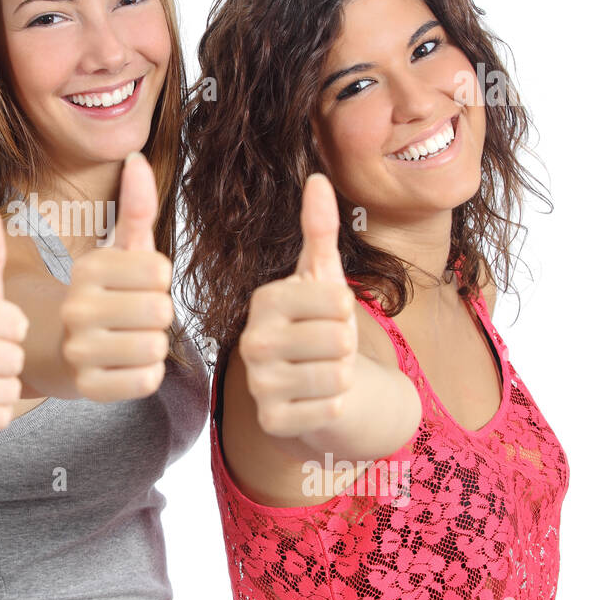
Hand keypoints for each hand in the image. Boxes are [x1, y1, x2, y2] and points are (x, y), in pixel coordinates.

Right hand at [60, 152, 174, 401]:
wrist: (63, 350)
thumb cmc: (105, 295)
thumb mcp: (120, 249)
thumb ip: (135, 206)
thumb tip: (137, 158)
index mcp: (87, 268)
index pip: (160, 270)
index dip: (158, 280)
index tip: (136, 285)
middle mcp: (76, 308)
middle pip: (161, 310)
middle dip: (159, 315)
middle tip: (135, 317)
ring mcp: (78, 350)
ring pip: (155, 347)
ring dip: (153, 345)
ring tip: (130, 339)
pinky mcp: (88, 388)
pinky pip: (146, 381)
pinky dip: (145, 375)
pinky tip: (124, 366)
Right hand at [238, 173, 356, 436]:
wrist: (314, 386)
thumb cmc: (320, 325)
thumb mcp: (322, 276)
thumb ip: (319, 228)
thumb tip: (318, 178)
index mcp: (264, 300)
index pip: (335, 299)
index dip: (346, 309)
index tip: (329, 314)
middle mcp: (252, 341)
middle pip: (338, 339)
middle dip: (346, 346)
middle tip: (329, 349)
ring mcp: (258, 384)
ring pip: (336, 376)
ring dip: (343, 376)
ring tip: (325, 370)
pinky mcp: (272, 421)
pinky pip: (329, 410)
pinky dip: (336, 406)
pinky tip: (318, 400)